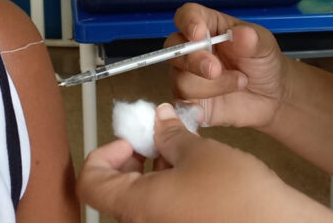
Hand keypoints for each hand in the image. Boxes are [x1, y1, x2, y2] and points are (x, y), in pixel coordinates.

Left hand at [77, 104, 332, 222]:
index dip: (103, 154)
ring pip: (140, 201)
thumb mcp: (200, 152)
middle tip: (156, 141)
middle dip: (132, 160)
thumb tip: (158, 119)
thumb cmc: (242, 199)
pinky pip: (162, 212)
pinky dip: (169, 191)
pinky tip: (196, 175)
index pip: (90, 181)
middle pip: (114, 191)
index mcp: (135, 206)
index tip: (129, 141)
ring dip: (152, 174)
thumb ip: (170, 134)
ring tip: (183, 154)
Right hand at [165, 3, 289, 127]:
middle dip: (194, 60)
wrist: (272, 98)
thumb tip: (241, 34)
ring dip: (210, 86)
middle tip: (215, 70)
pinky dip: (194, 107)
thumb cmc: (263, 64)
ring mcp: (187, 75)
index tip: (198, 33)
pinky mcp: (187, 100)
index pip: (187, 15)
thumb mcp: (265, 48)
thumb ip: (253, 40)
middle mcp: (191, 49)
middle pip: (174, 47)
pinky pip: (180, 103)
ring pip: (179, 78)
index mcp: (208, 27)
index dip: (188, 22)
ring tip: (238, 84)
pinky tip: (214, 106)